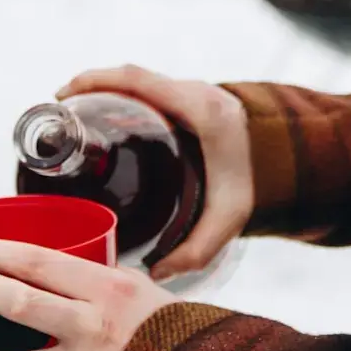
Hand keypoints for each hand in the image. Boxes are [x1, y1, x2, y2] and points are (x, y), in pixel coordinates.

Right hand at [57, 65, 252, 280]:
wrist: (288, 163)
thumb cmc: (256, 186)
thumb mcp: (228, 219)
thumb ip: (195, 250)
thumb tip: (154, 274)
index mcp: (198, 109)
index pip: (137, 80)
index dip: (95, 82)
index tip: (64, 97)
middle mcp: (195, 91)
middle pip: (131, 76)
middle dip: (90, 87)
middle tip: (61, 115)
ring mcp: (195, 91)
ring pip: (140, 80)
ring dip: (106, 91)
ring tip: (76, 118)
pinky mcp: (194, 98)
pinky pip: (152, 88)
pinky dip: (125, 96)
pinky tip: (106, 120)